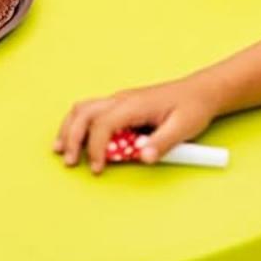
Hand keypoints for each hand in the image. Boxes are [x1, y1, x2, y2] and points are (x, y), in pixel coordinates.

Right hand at [53, 77, 219, 173]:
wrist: (199, 92)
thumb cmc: (192, 108)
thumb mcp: (183, 128)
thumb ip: (162, 143)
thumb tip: (142, 158)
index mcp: (134, 105)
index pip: (103, 123)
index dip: (96, 147)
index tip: (96, 168)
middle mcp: (121, 99)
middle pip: (84, 113)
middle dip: (71, 136)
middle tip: (68, 160)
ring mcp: (119, 101)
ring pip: (83, 109)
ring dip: (69, 128)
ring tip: (61, 149)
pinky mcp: (120, 106)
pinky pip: (91, 112)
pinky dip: (77, 125)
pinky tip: (75, 139)